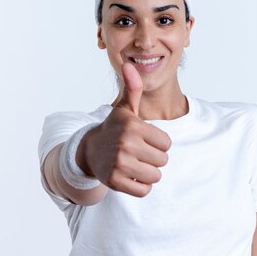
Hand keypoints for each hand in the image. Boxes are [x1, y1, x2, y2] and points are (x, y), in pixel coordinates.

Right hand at [84, 61, 171, 196]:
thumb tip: (130, 65)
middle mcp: (126, 145)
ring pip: (155, 176)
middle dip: (154, 158)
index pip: (167, 143)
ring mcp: (119, 165)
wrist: (89, 150)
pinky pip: (144, 190)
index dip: (158, 143)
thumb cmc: (114, 129)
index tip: (143, 139)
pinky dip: (140, 186)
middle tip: (138, 153)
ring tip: (134, 164)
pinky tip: (130, 176)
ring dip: (148, 173)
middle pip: (163, 161)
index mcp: (133, 127)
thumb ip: (133, 88)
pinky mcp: (115, 182)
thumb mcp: (125, 109)